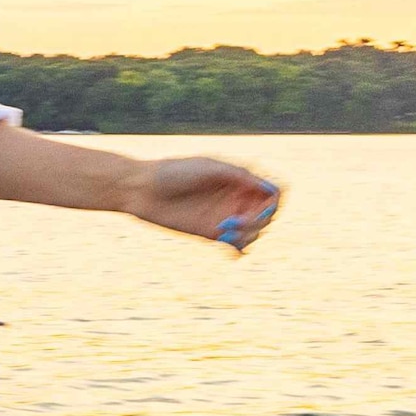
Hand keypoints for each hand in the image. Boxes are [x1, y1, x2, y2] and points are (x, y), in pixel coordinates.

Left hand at [125, 156, 282, 251]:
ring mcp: (225, 216)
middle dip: (259, 219)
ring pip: (255, 231)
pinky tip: (232, 247)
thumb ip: (240, 176)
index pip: (273, 193)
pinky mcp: (211, 233)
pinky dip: (241, 247)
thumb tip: (270, 189)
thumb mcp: (210, 168)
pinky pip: (237, 245)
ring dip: (249, 233)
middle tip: (235, 219)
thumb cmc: (174, 172)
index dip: (273, 202)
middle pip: (268, 214)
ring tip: (225, 228)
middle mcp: (235, 197)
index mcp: (238, 178)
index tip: (261, 206)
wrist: (142, 190)